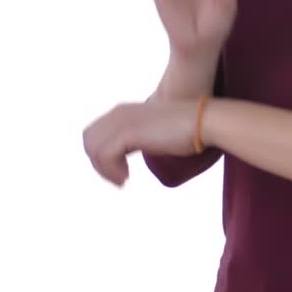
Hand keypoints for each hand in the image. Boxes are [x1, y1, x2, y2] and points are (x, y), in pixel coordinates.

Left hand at [82, 99, 197, 185]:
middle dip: (99, 163)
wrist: (202, 121)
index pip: (94, 133)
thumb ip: (139, 136)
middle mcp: (119, 112)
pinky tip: (127, 177)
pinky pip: (105, 155)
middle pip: (89, 140)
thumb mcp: (154, 131)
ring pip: (94, 149)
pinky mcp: (129, 133)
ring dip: (105, 170)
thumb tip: (130, 148)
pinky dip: (111, 171)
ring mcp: (123, 121)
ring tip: (123, 180)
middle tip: (118, 178)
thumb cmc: (186, 129)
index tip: (118, 170)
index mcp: (123, 111)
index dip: (100, 154)